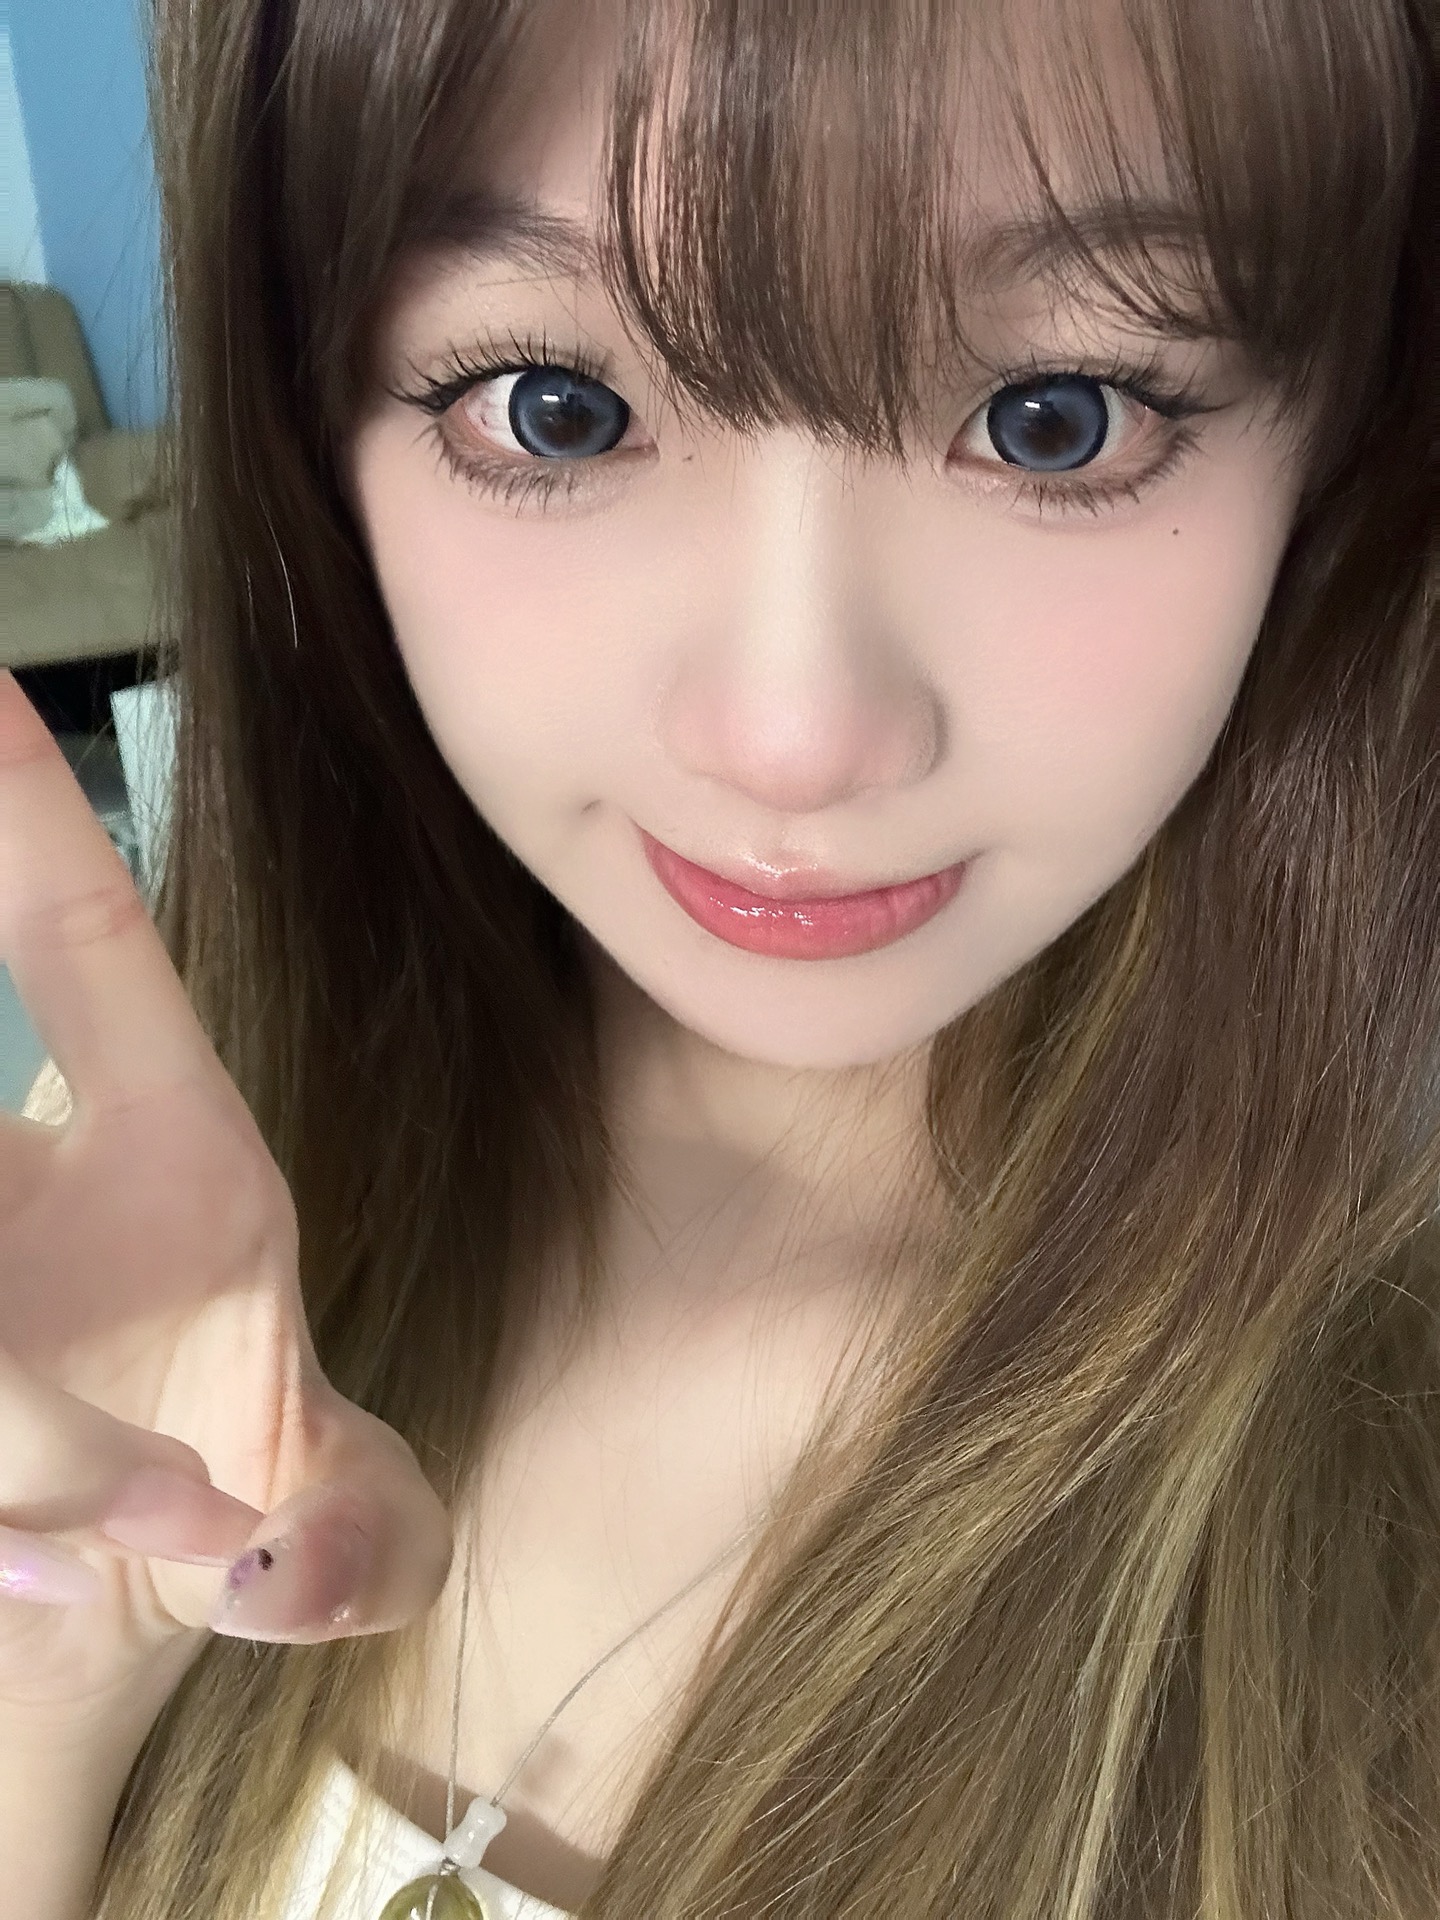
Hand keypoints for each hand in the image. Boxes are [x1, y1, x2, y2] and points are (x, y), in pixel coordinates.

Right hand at [0, 670, 450, 1744]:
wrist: (93, 1621)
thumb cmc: (240, 1507)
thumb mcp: (343, 1524)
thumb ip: (360, 1535)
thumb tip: (284, 1567)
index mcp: (176, 1154)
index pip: (88, 950)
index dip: (25, 818)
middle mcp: (24, 1183)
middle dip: (43, 1417)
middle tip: (167, 1508)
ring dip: (40, 1482)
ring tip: (123, 1569)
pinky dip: (4, 1523)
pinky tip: (38, 1584)